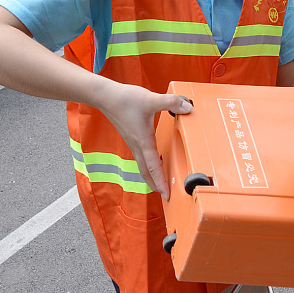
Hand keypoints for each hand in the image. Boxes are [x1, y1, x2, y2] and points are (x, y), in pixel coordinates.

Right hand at [92, 81, 192, 199]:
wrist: (105, 97)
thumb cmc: (125, 100)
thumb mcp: (151, 99)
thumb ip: (171, 102)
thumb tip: (188, 106)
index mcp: (144, 141)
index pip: (153, 167)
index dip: (160, 182)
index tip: (166, 194)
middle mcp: (138, 145)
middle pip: (146, 172)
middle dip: (156, 185)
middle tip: (166, 195)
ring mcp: (133, 142)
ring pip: (143, 166)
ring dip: (152, 176)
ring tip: (161, 182)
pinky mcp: (132, 137)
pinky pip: (141, 157)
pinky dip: (148, 165)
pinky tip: (155, 161)